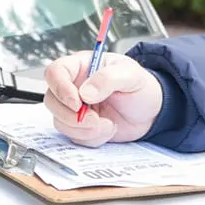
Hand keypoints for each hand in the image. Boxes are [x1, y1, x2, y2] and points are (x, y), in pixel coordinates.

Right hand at [43, 51, 163, 146]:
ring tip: (108, 124)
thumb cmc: (141, 86)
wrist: (152, 110)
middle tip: (95, 119)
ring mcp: (75, 109)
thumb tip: (85, 92)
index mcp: (82, 67)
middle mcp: (74, 87)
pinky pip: (74, 137)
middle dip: (71, 115)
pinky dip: (92, 137)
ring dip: (84, 129)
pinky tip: (109, 128)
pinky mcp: (80, 127)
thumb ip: (108, 79)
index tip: (77, 102)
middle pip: (52, 101)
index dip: (60, 88)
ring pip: (60, 122)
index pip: (55, 72)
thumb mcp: (131, 75)